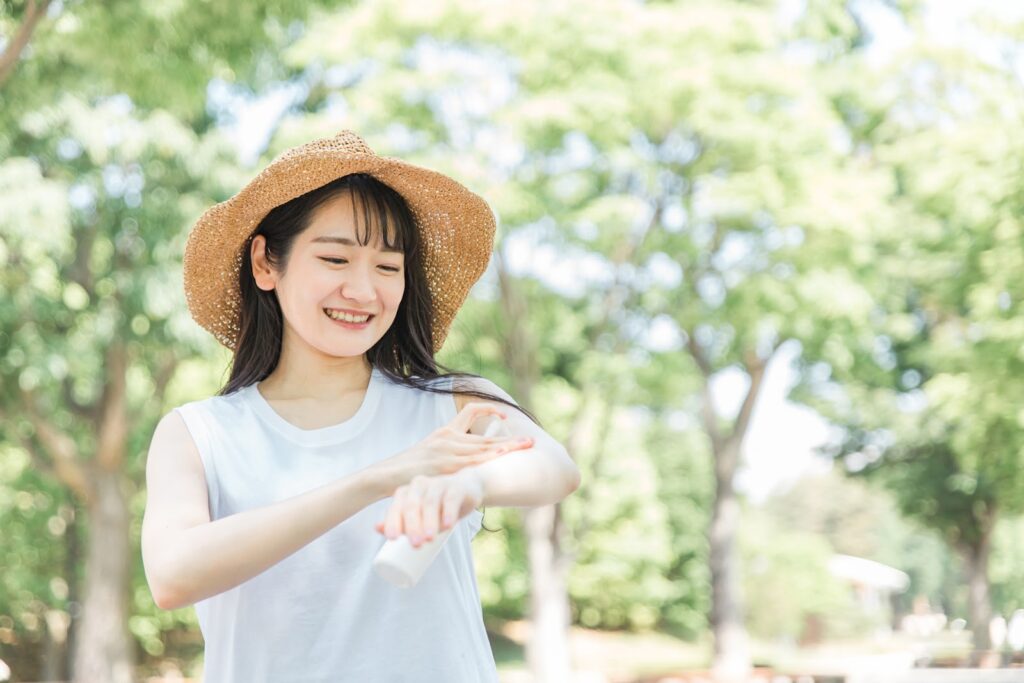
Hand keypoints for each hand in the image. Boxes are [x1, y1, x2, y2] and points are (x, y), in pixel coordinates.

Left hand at [374, 470, 484, 547]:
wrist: (465, 488)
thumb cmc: (437, 505)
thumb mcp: (418, 514)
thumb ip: (399, 521)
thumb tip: (376, 528)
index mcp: (407, 492)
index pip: (397, 507)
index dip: (393, 522)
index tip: (393, 539)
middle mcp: (420, 485)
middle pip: (412, 505)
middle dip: (412, 526)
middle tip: (415, 544)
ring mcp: (438, 484)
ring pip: (430, 502)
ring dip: (429, 521)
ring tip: (429, 538)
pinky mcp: (456, 488)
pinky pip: (451, 499)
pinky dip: (449, 512)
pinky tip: (448, 524)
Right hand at [375, 401, 533, 483]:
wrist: (383, 475)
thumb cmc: (405, 471)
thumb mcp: (426, 455)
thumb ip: (444, 456)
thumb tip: (458, 463)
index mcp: (444, 432)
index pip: (471, 412)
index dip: (490, 412)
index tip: (505, 420)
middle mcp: (448, 438)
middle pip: (485, 434)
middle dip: (509, 438)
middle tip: (530, 441)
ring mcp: (447, 451)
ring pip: (484, 447)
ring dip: (507, 447)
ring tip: (526, 447)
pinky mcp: (445, 465)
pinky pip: (473, 461)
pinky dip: (490, 458)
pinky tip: (504, 457)